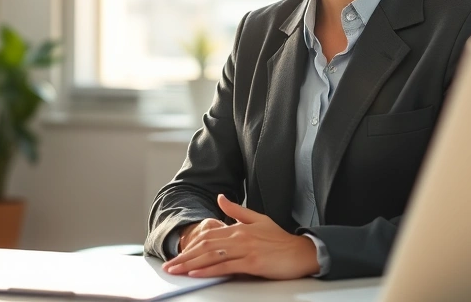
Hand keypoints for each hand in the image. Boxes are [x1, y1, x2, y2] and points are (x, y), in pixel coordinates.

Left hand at [162, 194, 319, 279]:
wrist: (301, 251)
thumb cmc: (280, 239)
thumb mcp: (258, 219)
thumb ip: (237, 210)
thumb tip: (220, 198)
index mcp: (239, 228)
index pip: (208, 235)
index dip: (190, 245)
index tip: (177, 253)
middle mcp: (240, 237)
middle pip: (205, 246)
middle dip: (184, 257)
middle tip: (169, 266)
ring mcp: (246, 250)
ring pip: (212, 256)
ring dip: (191, 264)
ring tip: (177, 271)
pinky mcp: (252, 262)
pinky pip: (226, 266)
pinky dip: (209, 269)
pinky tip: (197, 273)